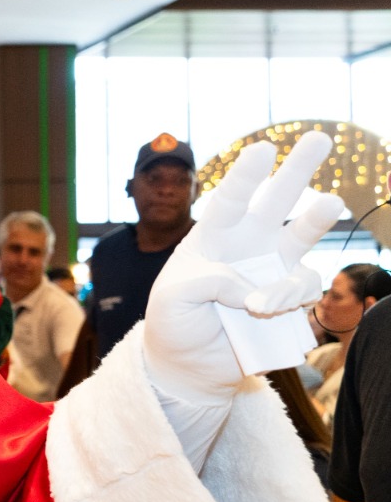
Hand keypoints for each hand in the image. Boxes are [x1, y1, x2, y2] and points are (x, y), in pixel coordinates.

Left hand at [143, 132, 342, 402]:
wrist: (190, 364)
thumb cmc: (173, 323)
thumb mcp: (171, 298)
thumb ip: (206, 282)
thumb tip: (253, 288)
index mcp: (211, 237)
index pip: (229, 200)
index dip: (246, 176)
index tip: (262, 150)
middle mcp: (247, 244)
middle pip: (277, 199)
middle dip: (298, 168)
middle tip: (320, 137)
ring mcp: (272, 267)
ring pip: (303, 233)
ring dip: (317, 217)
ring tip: (329, 202)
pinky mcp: (289, 296)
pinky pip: (304, 285)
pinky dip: (291, 295)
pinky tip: (266, 310)